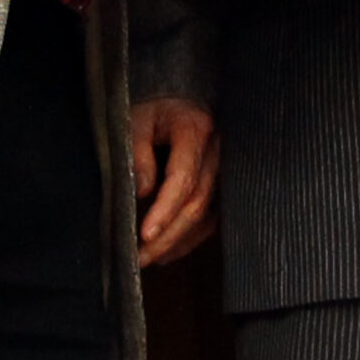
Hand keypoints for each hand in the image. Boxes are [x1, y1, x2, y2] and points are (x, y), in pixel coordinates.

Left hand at [132, 97, 218, 266]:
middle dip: (169, 236)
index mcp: (197, 130)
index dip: (165, 210)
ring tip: (151, 260)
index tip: (144, 235)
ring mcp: (223, 168)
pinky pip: (211, 216)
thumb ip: (137, 153)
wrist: (178, 99)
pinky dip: (190, 237)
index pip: (183, 179)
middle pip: (197, 203)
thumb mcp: (136, 120)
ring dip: (179, 241)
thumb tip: (143, 191)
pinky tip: (169, 250)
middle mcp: (217, 152)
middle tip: (141, 258)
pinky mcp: (221, 182)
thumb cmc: (154, 108)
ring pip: (207, 215)